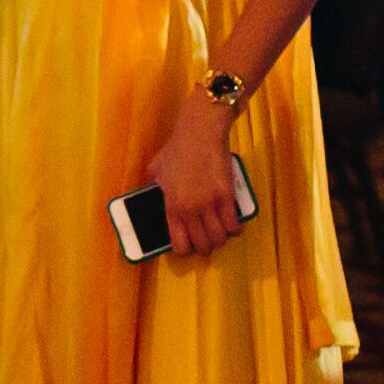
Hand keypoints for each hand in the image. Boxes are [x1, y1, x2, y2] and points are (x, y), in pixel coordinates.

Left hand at [147, 99, 246, 260]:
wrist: (200, 131)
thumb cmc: (178, 148)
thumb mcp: (156, 170)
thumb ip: (153, 187)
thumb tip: (148, 196)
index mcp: (171, 206)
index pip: (179, 244)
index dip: (185, 252)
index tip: (189, 248)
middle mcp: (190, 210)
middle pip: (203, 246)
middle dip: (206, 248)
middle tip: (207, 242)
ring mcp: (209, 204)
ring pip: (220, 239)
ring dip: (221, 240)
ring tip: (221, 234)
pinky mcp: (227, 196)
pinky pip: (234, 225)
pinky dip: (235, 229)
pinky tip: (233, 225)